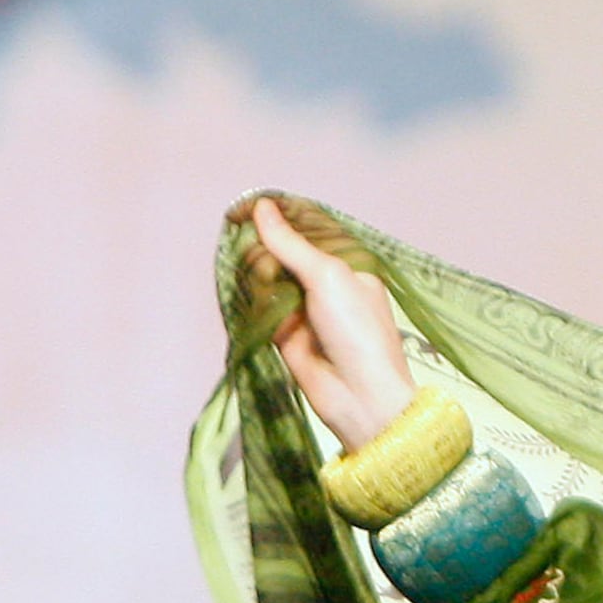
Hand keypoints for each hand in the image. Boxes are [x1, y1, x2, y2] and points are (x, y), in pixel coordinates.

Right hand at [246, 196, 417, 454]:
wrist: (360, 396)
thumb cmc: (357, 331)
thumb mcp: (328, 277)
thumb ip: (291, 244)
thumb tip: (262, 208)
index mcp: (349, 267)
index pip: (310, 232)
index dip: (280, 216)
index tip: (249, 206)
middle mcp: (327, 286)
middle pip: (286, 253)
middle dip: (266, 245)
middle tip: (246, 243)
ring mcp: (305, 310)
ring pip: (270, 278)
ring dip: (257, 271)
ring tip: (249, 269)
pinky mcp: (285, 334)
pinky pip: (262, 307)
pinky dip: (252, 297)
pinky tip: (242, 288)